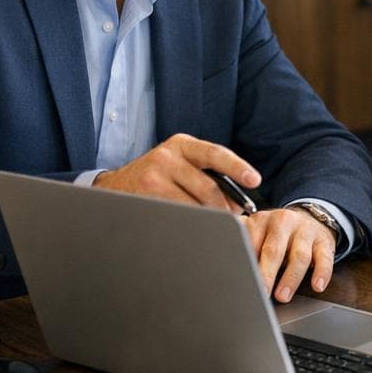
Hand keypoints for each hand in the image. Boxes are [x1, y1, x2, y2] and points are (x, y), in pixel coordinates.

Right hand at [93, 133, 260, 211]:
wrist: (117, 185)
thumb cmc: (160, 175)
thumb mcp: (182, 163)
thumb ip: (208, 174)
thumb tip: (237, 203)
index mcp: (182, 144)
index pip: (216, 154)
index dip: (238, 168)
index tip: (255, 180)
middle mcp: (167, 157)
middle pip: (208, 188)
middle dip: (225, 207)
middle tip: (234, 218)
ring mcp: (152, 179)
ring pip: (193, 206)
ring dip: (209, 219)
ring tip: (214, 224)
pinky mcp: (144, 200)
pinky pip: (177, 217)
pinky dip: (190, 225)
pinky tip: (194, 228)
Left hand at [243, 207, 337, 301]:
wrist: (310, 218)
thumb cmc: (277, 235)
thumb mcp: (258, 233)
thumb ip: (242, 245)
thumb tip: (223, 267)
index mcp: (261, 221)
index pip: (251, 242)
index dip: (246, 263)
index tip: (240, 281)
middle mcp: (283, 222)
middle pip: (274, 250)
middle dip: (266, 274)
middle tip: (261, 293)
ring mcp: (305, 231)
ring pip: (299, 256)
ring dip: (291, 278)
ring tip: (283, 296)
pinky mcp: (324, 241)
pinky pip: (324, 258)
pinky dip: (322, 272)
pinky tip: (318, 285)